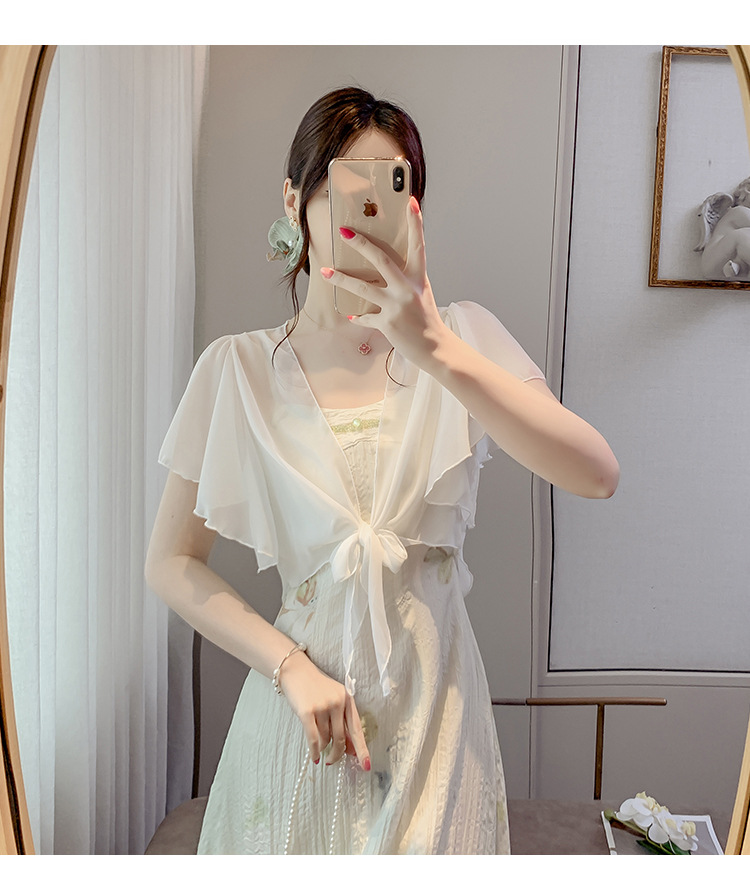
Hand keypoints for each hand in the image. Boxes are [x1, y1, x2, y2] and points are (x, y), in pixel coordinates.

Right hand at [279, 650, 370, 770]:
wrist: (295, 671)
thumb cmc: (315, 688)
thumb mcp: (333, 700)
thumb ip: (343, 722)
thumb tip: (351, 750)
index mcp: (347, 699)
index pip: (357, 729)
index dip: (362, 749)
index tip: (366, 766)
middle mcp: (337, 702)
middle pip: (341, 739)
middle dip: (337, 754)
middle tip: (332, 761)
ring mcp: (322, 706)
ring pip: (326, 739)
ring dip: (322, 747)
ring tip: (318, 745)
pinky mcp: (307, 712)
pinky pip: (313, 739)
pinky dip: (314, 751)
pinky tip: (314, 757)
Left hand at [320, 196, 450, 368]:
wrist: (435, 349)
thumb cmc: (426, 320)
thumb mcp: (420, 294)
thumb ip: (405, 279)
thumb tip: (380, 267)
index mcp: (419, 278)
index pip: (418, 245)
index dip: (415, 223)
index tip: (411, 202)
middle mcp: (408, 289)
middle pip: (381, 260)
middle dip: (360, 244)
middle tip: (344, 232)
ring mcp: (396, 306)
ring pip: (363, 288)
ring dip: (340, 279)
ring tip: (324, 271)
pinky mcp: (387, 323)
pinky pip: (365, 317)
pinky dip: (357, 317)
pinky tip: (350, 315)